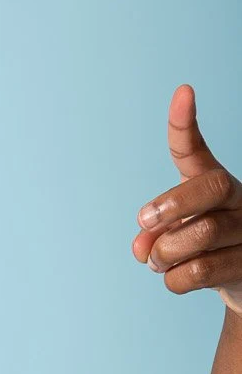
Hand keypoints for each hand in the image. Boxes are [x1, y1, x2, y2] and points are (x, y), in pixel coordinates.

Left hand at [132, 84, 241, 317]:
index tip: (183, 91)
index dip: (186, 124)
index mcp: (212, 183)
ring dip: (165, 253)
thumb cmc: (200, 249)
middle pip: (212, 187)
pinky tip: (176, 278)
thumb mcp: (170, 237)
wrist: (237, 282)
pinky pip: (199, 271)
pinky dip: (174, 279)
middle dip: (172, 204)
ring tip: (158, 261)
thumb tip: (141, 247)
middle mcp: (237, 199)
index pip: (196, 150)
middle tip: (145, 221)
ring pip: (202, 233)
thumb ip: (153, 235)